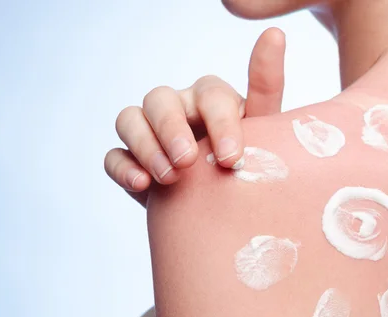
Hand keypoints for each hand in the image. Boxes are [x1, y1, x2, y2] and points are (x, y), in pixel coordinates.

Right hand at [104, 27, 285, 206]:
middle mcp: (178, 109)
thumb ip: (266, 86)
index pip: (210, 94)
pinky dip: (123, 168)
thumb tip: (274, 34)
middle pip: (160, 99)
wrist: (227, 210)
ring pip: (129, 119)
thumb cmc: (248, 167)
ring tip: (169, 177)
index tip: (231, 159)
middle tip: (187, 161)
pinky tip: (142, 184)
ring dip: (145, 146)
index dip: (219, 123)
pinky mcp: (132, 162)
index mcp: (212, 101)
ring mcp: (150, 134)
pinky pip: (113, 155)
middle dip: (172, 129)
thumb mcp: (266, 134)